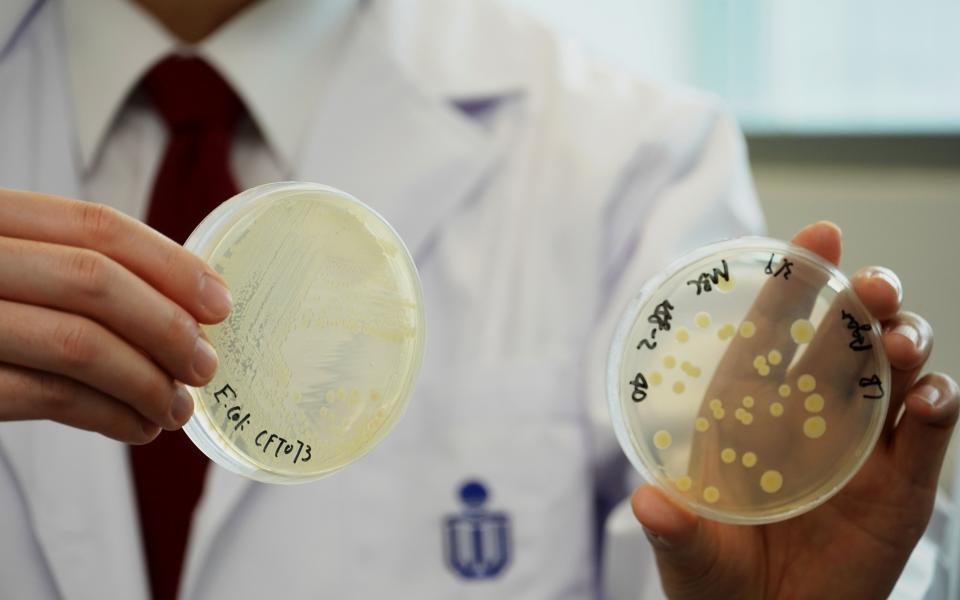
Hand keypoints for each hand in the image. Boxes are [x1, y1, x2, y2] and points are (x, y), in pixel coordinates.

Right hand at [0, 188, 231, 442]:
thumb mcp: (8, 267)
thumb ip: (65, 269)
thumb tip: (181, 302)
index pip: (96, 226)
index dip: (170, 264)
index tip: (219, 302)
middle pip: (96, 283)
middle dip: (167, 328)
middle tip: (205, 365)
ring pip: (78, 344)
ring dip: (147, 382)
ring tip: (177, 408)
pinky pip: (49, 398)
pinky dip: (109, 416)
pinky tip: (136, 427)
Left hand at [631, 222, 958, 598]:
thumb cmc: (718, 582)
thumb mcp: (691, 557)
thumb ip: (676, 531)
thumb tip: (648, 502)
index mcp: (749, 412)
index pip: (772, 331)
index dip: (795, 280)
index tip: (820, 233)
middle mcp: (808, 415)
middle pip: (843, 336)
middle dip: (861, 298)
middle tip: (870, 286)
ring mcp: (860, 445)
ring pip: (893, 369)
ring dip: (904, 341)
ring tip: (897, 340)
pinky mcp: (903, 484)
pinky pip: (927, 433)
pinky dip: (936, 405)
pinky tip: (928, 399)